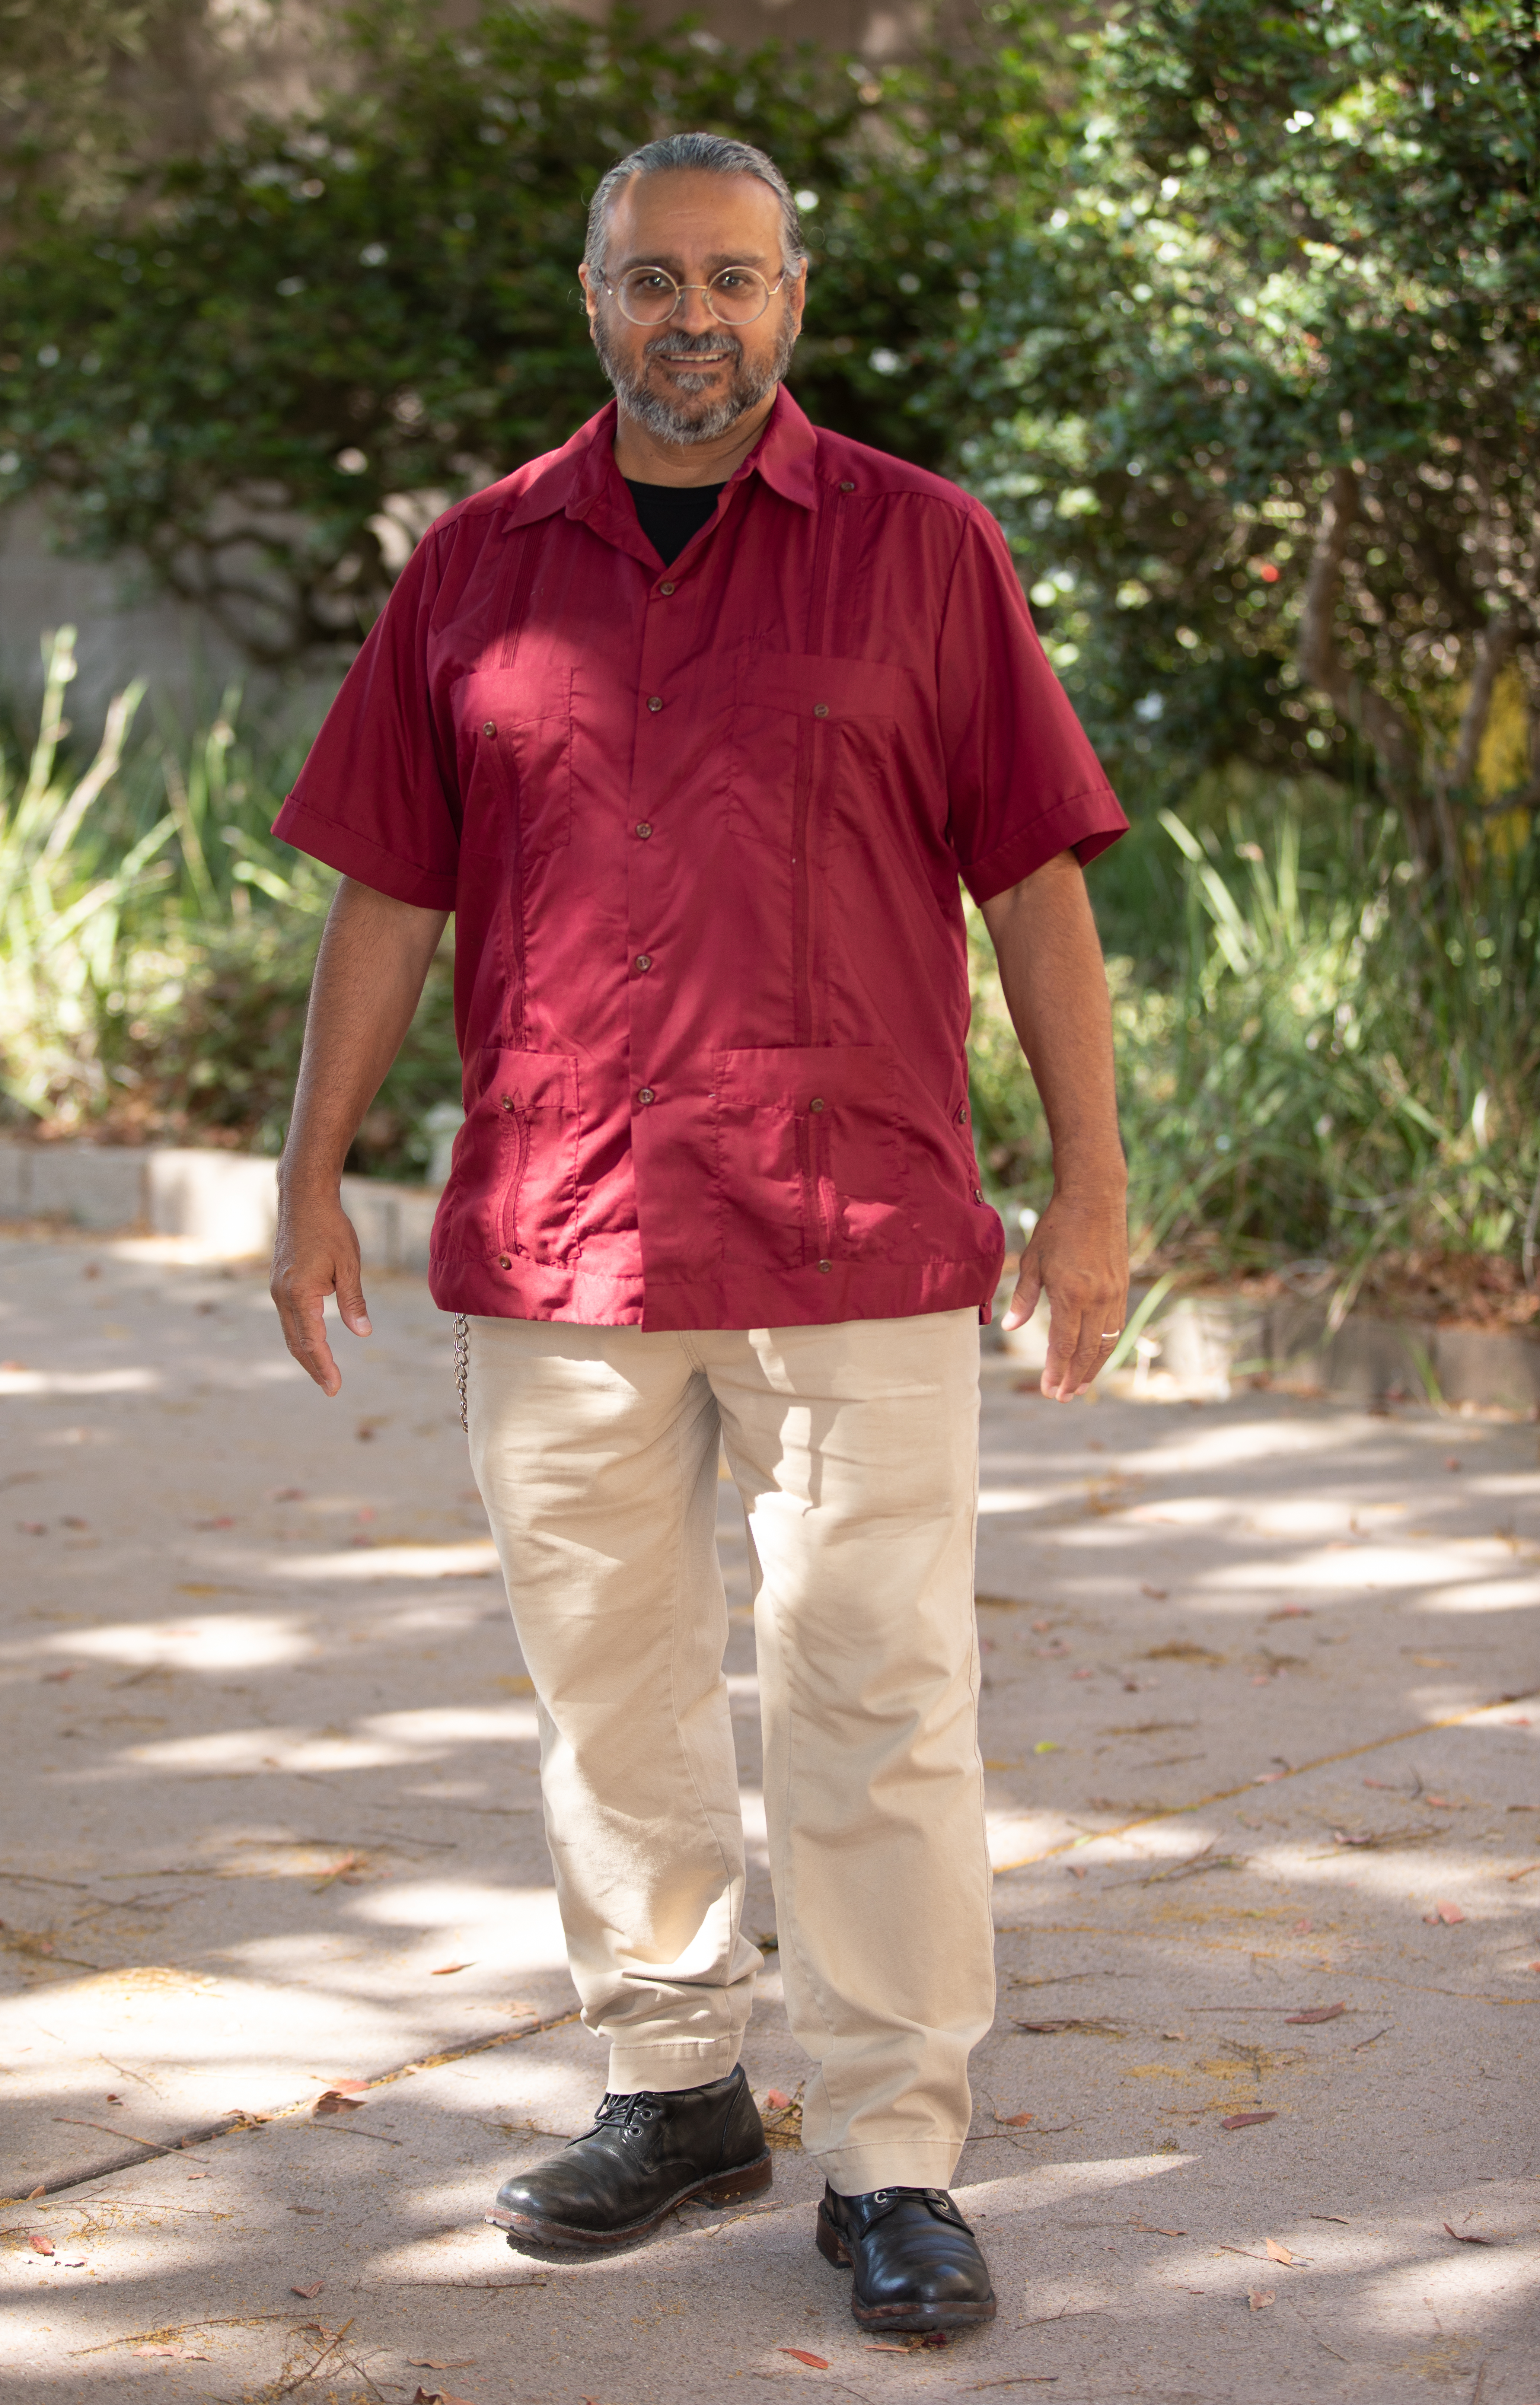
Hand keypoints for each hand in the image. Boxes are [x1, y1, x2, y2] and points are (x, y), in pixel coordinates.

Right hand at [270, 1187, 371, 1396]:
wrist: (304, 1199)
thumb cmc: (330, 1228)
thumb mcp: (349, 1265)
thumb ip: (353, 1302)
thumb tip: (362, 1333)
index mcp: (300, 1293)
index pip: (312, 1341)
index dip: (324, 1366)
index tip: (335, 1387)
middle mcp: (282, 1295)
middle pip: (297, 1343)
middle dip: (314, 1367)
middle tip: (331, 1388)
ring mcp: (278, 1289)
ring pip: (290, 1332)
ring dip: (306, 1354)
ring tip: (324, 1372)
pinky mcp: (279, 1283)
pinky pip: (288, 1318)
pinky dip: (300, 1335)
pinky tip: (313, 1342)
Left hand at [1000, 1186, 1128, 1401]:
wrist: (1095, 1198)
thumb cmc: (1058, 1227)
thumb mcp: (1032, 1260)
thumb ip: (1023, 1297)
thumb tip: (1011, 1328)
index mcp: (1071, 1294)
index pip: (1064, 1344)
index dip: (1056, 1371)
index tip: (1049, 1391)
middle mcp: (1097, 1299)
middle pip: (1087, 1350)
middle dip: (1074, 1377)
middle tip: (1062, 1397)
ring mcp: (1114, 1294)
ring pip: (1106, 1342)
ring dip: (1093, 1367)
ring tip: (1080, 1386)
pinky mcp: (1123, 1287)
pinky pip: (1116, 1326)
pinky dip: (1106, 1346)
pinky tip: (1096, 1356)